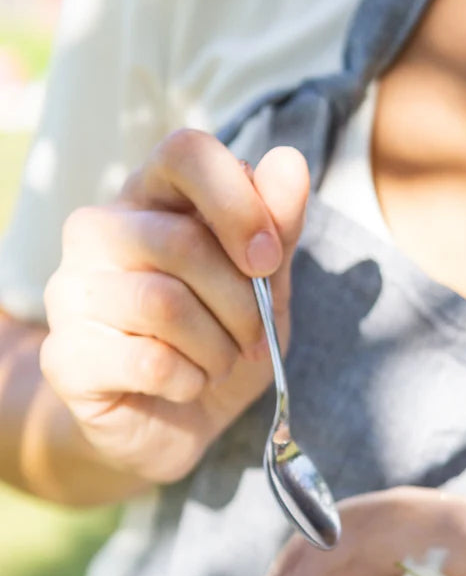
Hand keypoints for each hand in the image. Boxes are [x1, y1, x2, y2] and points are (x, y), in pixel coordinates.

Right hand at [41, 131, 309, 482]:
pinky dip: (189, 380)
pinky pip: (147, 360)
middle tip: (253, 338)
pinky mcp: (66, 354)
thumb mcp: (266, 284)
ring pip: (164, 303)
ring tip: (219, 363)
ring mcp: (72, 290)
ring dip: (217, 347)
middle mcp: (100, 229)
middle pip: (183, 241)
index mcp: (152, 195)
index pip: (186, 153)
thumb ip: (278, 225)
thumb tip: (289, 163)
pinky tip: (186, 385)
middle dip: (241, 303)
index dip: (239, 203)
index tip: (269, 260)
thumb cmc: (219, 337)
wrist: (175, 423)